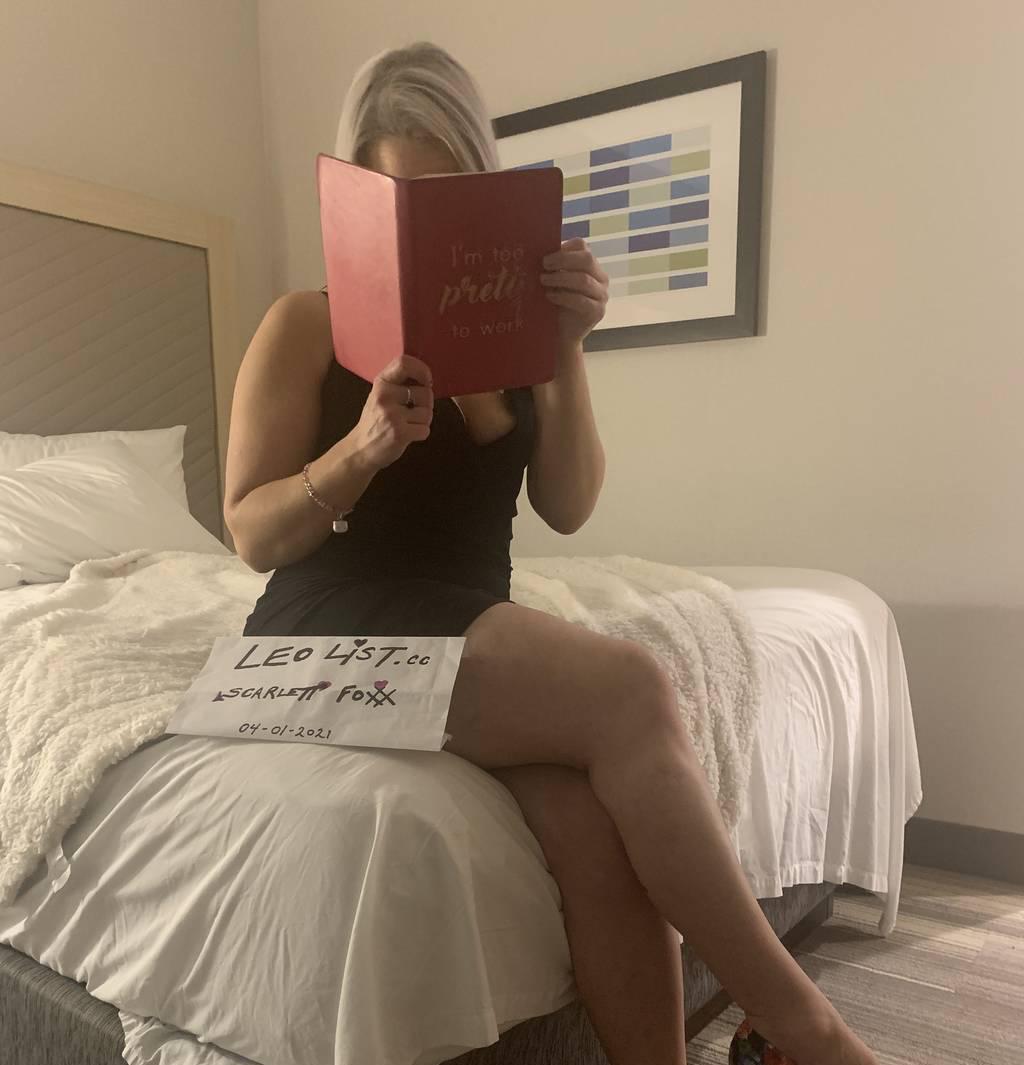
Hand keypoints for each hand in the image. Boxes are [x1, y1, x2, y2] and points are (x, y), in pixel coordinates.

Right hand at [350, 353, 433, 469]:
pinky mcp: (400, 433)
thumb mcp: (380, 395)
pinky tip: (407, 435)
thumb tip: (426, 377)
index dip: (422, 370)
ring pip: (427, 412)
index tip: (426, 381)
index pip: (404, 363)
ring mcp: (392, 415)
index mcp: (381, 382)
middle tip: (413, 412)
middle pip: (425, 392)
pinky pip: (425, 430)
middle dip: (426, 404)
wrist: (360, 449)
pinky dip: (421, 434)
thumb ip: (398, 383)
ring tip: (408, 424)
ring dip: (423, 421)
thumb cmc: (375, 420)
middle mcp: (385, 396)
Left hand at [539, 237, 608, 347]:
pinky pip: (581, 300)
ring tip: (543, 280)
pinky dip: (563, 297)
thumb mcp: (554, 281)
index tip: (545, 257)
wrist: (561, 334)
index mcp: (590, 266)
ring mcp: (601, 295)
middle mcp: (600, 278)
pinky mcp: (597, 312)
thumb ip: (552, 266)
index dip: (563, 248)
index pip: (582, 246)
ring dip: (560, 278)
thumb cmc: (556, 304)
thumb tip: (535, 249)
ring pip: (584, 280)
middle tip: (543, 265)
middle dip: (562, 260)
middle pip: (587, 259)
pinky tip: (550, 296)